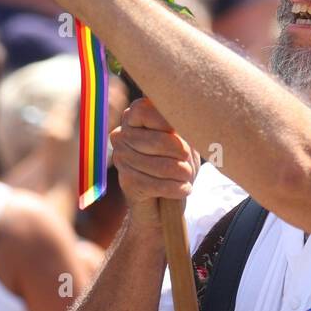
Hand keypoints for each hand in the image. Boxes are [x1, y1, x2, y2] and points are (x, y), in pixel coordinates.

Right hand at [110, 98, 199, 221]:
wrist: (166, 199)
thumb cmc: (178, 161)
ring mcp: (121, 158)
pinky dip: (175, 188)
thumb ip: (182, 125)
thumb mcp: (185, 139)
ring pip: (158, 165)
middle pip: (157, 140)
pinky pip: (155, 184)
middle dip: (181, 154)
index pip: (146, 110)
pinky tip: (183, 188)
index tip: (184, 135)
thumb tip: (186, 118)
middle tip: (189, 162)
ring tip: (187, 176)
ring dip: (181, 173)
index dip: (169, 123)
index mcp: (134, 116)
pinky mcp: (126, 182)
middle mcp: (122, 134)